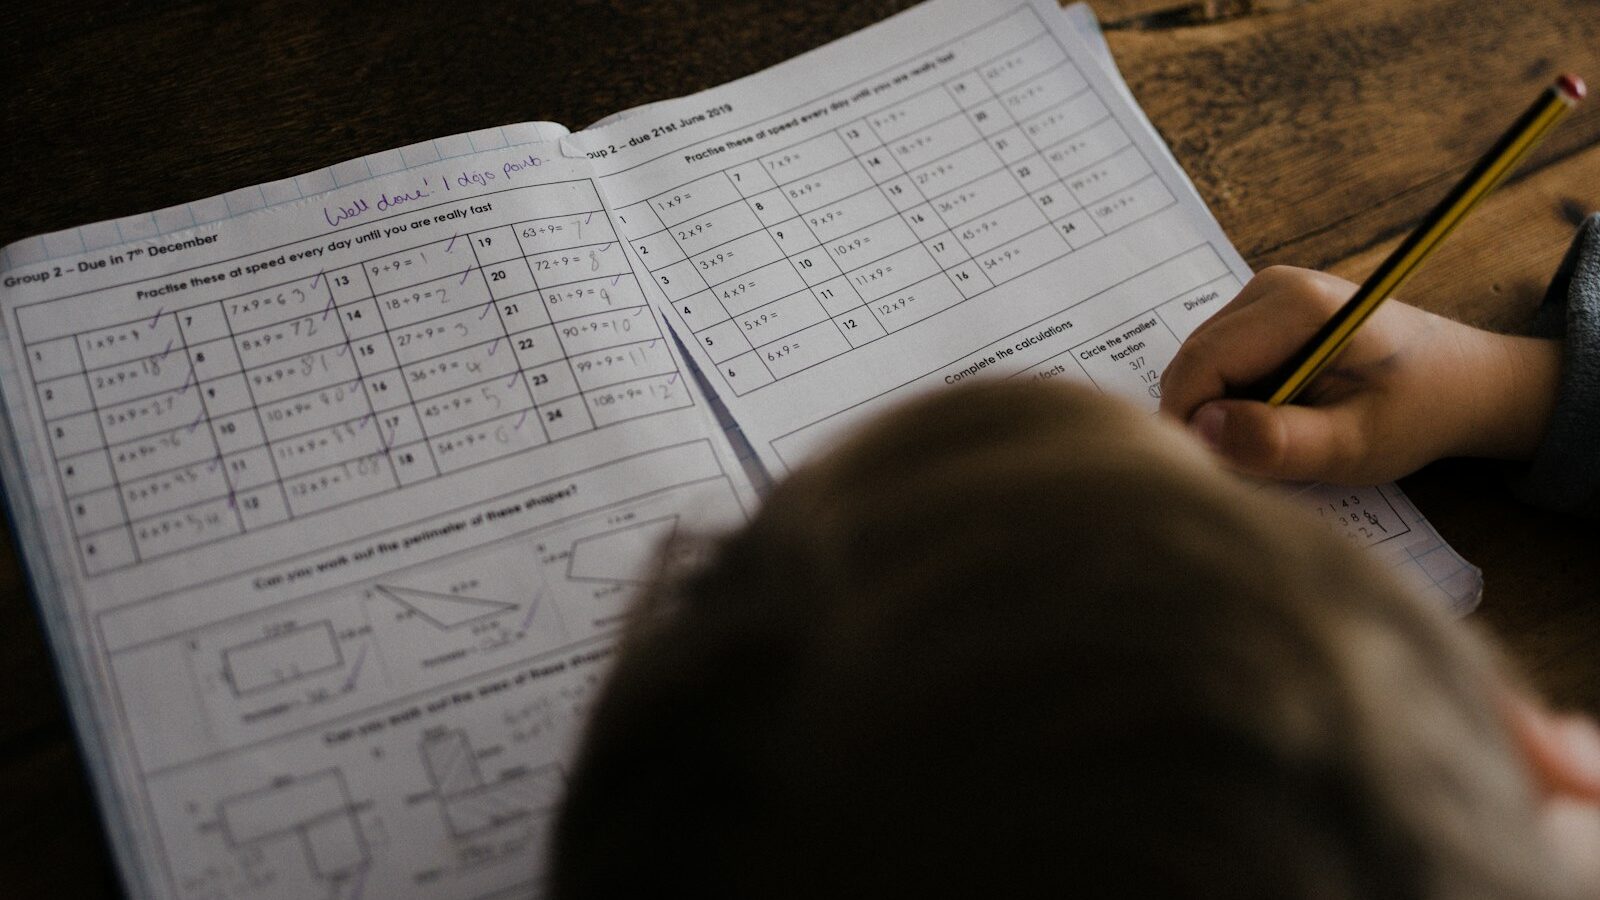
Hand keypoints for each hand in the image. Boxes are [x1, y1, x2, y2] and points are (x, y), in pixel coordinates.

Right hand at [1158, 266, 1560, 484]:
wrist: (1463, 381)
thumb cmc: (1418, 413)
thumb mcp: (1355, 445)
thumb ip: (1280, 442)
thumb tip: (1202, 432)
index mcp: (1295, 305)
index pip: (1198, 366)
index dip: (1191, 426)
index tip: (1219, 472)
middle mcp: (1270, 285)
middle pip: (1193, 364)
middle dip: (1208, 421)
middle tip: (1256, 463)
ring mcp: (1263, 294)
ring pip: (1200, 367)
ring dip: (1222, 413)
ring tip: (1279, 436)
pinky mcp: (1262, 312)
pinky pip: (1219, 364)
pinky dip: (1234, 401)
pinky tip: (1280, 415)